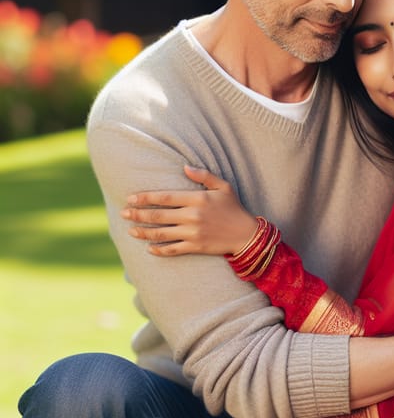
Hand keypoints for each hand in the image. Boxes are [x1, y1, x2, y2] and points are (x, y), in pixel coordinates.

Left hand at [120, 166, 257, 255]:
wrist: (246, 234)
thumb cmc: (234, 207)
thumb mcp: (223, 186)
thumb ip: (204, 176)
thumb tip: (184, 168)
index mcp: (197, 199)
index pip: (164, 197)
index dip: (145, 198)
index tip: (131, 198)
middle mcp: (192, 216)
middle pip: (158, 216)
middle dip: (138, 215)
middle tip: (123, 213)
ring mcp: (193, 233)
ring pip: (161, 233)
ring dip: (143, 232)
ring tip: (131, 230)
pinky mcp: (195, 247)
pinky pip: (173, 250)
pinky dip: (159, 250)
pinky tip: (149, 248)